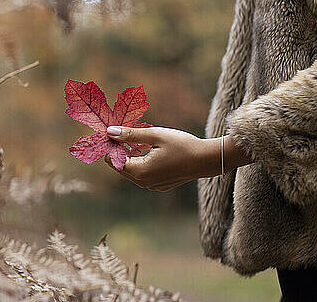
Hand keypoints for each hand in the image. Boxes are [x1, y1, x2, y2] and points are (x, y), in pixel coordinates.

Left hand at [104, 126, 251, 190]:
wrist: (206, 159)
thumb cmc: (182, 144)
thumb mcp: (154, 135)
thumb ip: (130, 134)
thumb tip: (109, 131)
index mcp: (140, 171)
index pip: (113, 161)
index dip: (112, 146)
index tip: (115, 132)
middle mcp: (143, 182)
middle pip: (120, 167)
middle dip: (120, 151)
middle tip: (126, 133)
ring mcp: (151, 185)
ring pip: (131, 170)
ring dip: (131, 155)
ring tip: (140, 140)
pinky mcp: (159, 185)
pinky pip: (142, 174)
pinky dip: (141, 162)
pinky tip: (149, 149)